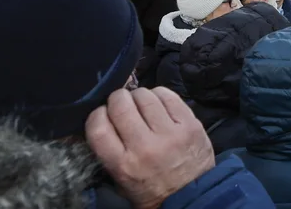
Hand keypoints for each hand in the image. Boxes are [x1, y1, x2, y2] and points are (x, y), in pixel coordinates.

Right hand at [86, 88, 215, 208]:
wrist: (193, 196)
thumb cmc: (153, 190)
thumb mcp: (121, 181)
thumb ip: (109, 152)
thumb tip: (100, 121)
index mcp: (123, 165)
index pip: (98, 127)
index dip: (96, 115)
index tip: (103, 115)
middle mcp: (145, 147)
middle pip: (121, 106)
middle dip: (117, 100)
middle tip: (121, 104)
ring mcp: (170, 134)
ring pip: (145, 96)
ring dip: (138, 96)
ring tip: (140, 104)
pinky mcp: (190, 125)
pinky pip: (169, 96)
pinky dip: (159, 94)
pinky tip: (158, 102)